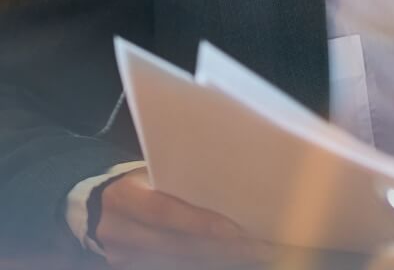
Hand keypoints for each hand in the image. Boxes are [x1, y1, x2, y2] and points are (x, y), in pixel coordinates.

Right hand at [95, 168, 276, 268]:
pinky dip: (207, 264)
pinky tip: (235, 259)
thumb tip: (233, 177)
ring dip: (223, 260)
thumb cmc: (137, 178)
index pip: (165, 212)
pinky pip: (174, 268)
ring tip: (260, 253)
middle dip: (226, 247)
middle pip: (178, 244)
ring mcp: (123, 256)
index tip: (238, 229)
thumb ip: (179, 175)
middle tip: (265, 246)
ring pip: (180, 262)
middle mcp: (120, 230)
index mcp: (124, 196)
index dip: (201, 222)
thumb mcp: (150, 168)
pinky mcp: (130, 268)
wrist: (94, 206)